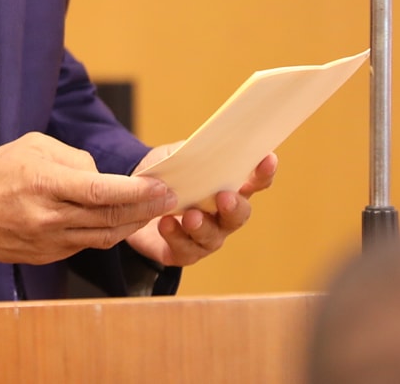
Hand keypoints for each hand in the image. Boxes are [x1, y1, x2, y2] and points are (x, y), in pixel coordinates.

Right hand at [0, 132, 178, 263]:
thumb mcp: (33, 145)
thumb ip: (74, 158)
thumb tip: (103, 176)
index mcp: (45, 182)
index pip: (102, 191)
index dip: (137, 192)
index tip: (163, 187)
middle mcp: (49, 216)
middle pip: (109, 217)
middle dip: (146, 208)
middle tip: (171, 198)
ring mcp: (48, 241)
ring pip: (103, 236)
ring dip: (132, 224)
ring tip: (152, 211)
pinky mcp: (46, 256)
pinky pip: (85, 245)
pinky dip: (106, 233)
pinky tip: (119, 222)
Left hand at [123, 149, 277, 267]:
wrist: (132, 200)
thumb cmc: (162, 177)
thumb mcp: (175, 158)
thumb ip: (191, 153)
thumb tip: (202, 146)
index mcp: (226, 187)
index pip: (253, 181)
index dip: (263, 172)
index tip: (267, 158)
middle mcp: (221, 215)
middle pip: (239, 215)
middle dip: (234, 207)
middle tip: (225, 198)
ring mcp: (205, 236)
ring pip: (213, 237)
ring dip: (202, 226)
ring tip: (190, 216)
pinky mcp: (183, 252)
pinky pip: (185, 251)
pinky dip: (176, 237)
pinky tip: (166, 224)